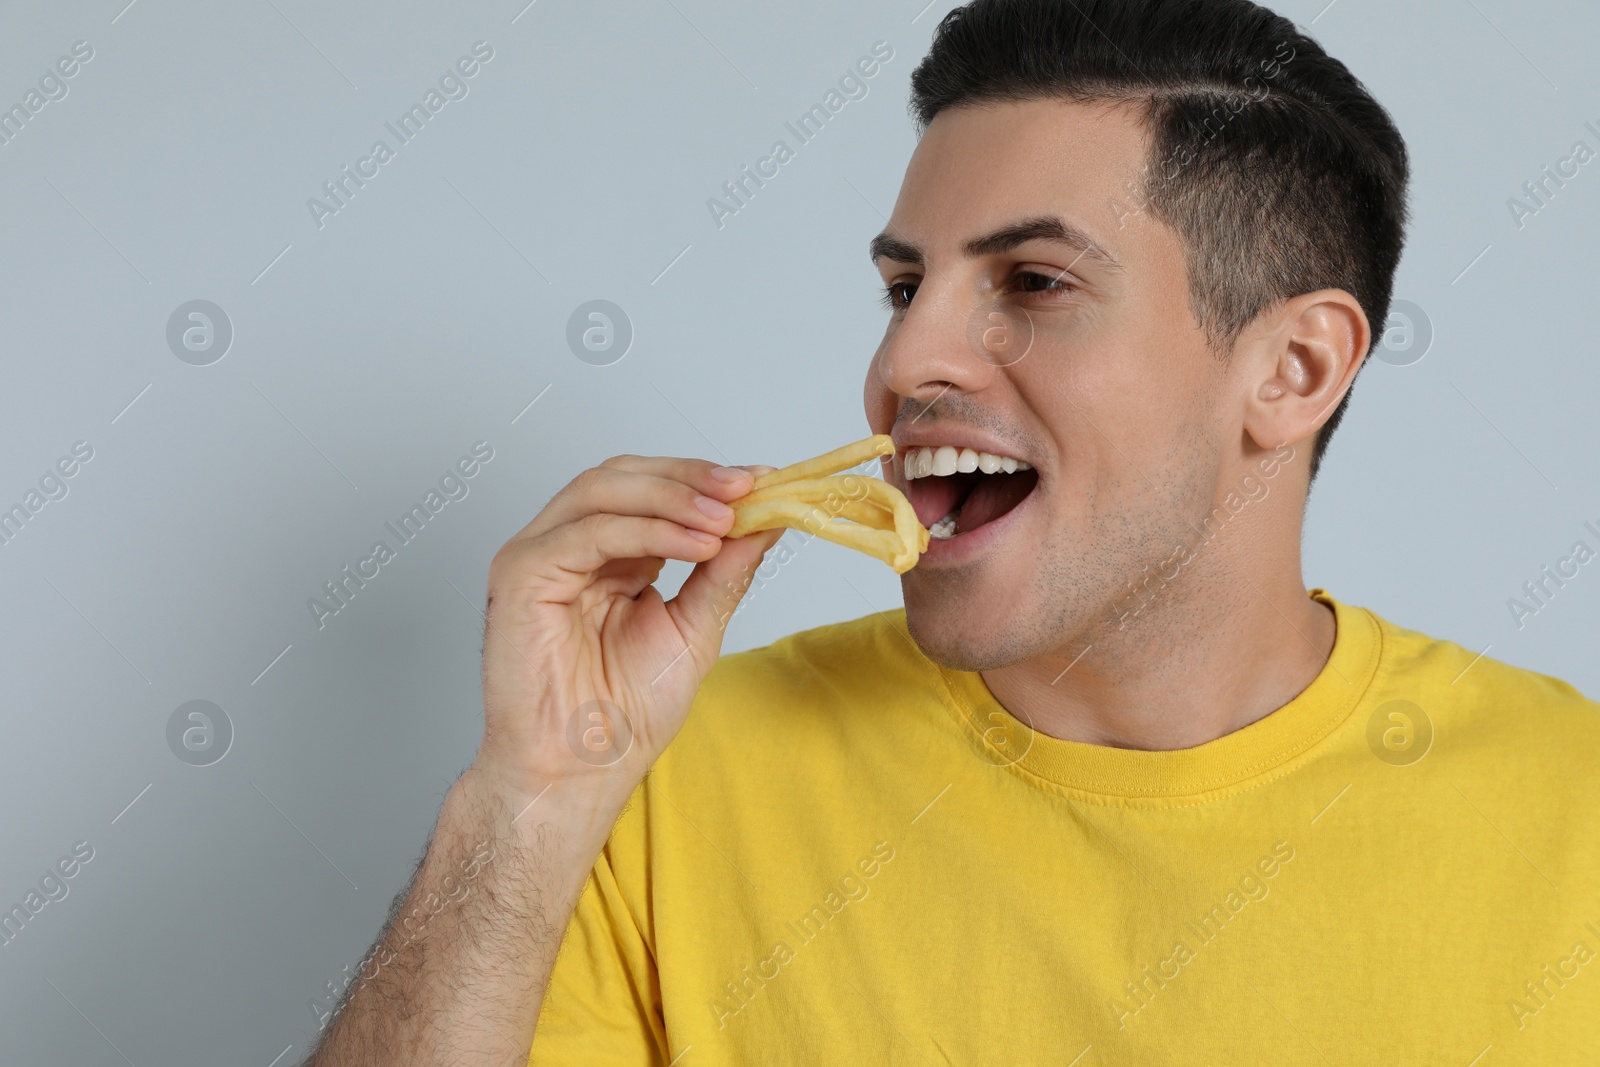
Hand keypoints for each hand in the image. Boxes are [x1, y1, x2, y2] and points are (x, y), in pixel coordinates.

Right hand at [472, 455, 781, 808]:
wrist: (582, 772)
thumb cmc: (624, 714)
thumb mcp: (694, 628)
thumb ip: (724, 570)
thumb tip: (767, 520)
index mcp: (607, 556)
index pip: (651, 490)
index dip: (704, 479)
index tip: (763, 480)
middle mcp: (569, 547)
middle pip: (625, 476)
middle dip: (691, 477)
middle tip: (747, 487)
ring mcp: (540, 556)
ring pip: (604, 491)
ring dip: (673, 497)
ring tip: (725, 518)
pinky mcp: (521, 573)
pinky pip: (589, 532)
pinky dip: (649, 530)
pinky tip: (695, 544)